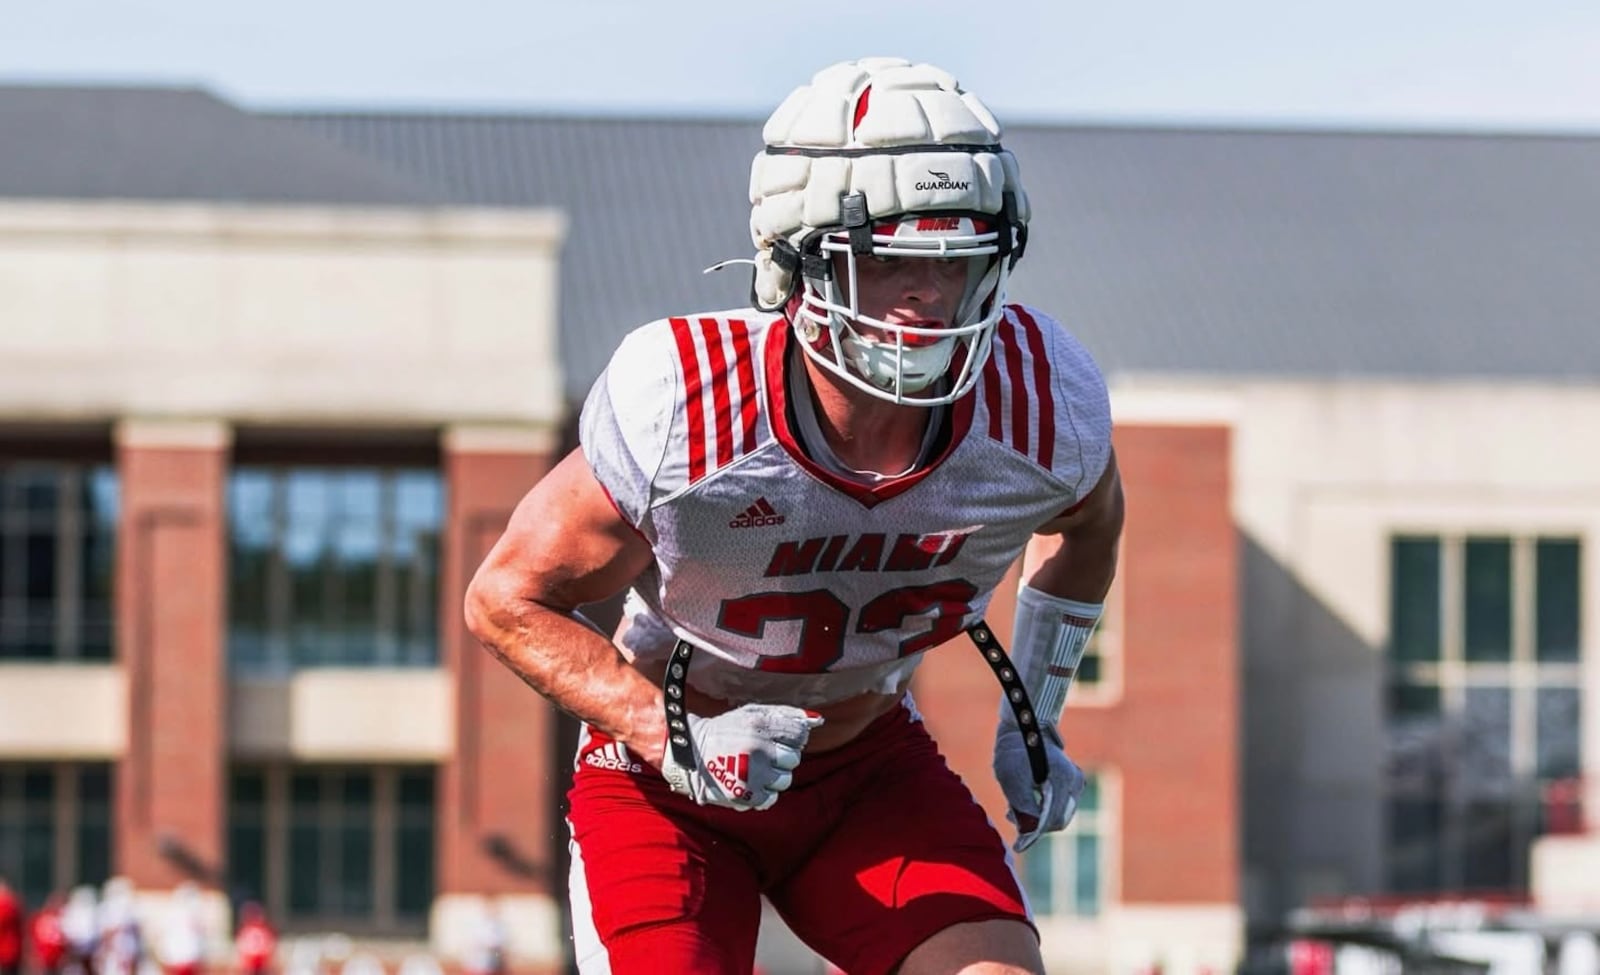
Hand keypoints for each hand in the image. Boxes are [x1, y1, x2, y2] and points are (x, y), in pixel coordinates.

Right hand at [660, 703, 823, 810]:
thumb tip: (818, 721)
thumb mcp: (752, 714)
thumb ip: (786, 715)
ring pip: (785, 780)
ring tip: (753, 768)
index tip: (775, 738)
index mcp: (759, 725)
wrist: (689, 754)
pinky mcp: (746, 796)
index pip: (798, 734)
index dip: (789, 737)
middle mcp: (758, 749)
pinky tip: (748, 781)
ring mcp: (752, 775)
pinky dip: (763, 792)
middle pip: (793, 758)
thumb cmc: (726, 731)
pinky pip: (771, 798)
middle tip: (762, 753)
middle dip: (781, 757)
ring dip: (773, 776)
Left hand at [992, 719, 1083, 852]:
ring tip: (1013, 811)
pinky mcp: (1070, 780)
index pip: (1053, 819)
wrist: (1022, 726)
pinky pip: (1059, 803)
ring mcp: (1075, 780)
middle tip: (1012, 822)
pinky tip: (1022, 804)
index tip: (1018, 846)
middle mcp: (1075, 781)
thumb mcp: (1012, 780)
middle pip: (1058, 818)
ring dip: (1037, 817)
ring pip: (1059, 812)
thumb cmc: (1014, 751)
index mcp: (1063, 779)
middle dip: (1035, 825)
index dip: (1035, 835)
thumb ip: (1023, 807)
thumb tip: (1030, 831)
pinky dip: (1043, 808)